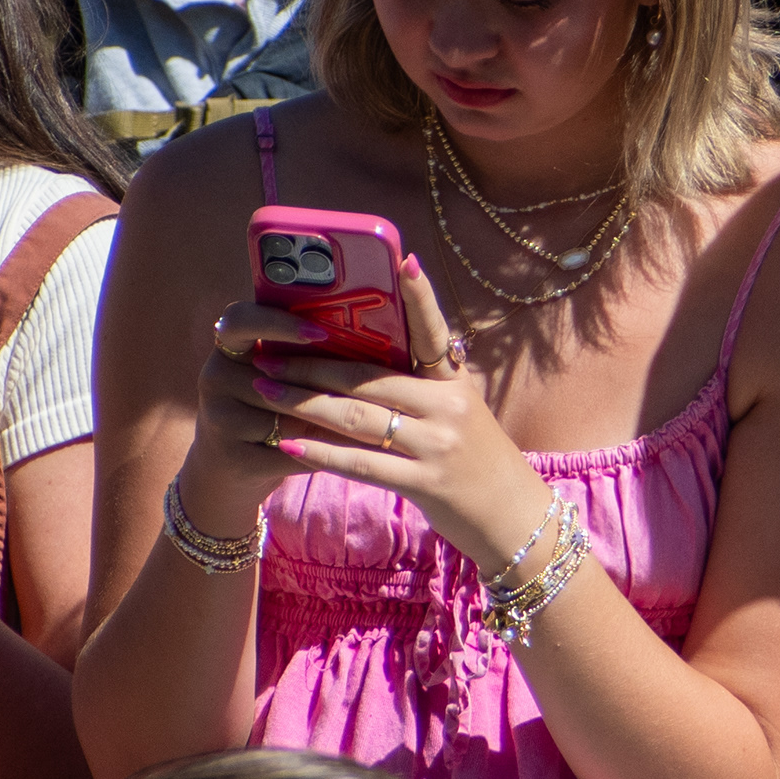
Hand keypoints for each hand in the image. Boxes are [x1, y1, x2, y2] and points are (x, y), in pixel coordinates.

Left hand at [232, 256, 547, 570]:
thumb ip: (422, 391)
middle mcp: (449, 406)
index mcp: (456, 383)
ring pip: (358, 417)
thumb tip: (361, 369)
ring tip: (265, 392)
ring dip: (304, 404)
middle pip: (369, 379)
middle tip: (268, 357)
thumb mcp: (461, 415)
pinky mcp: (426, 482)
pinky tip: (288, 445)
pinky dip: (320, 453)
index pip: (434, 332)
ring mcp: (439, 444)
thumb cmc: (479, 463)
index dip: (420, 298)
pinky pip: (361, 463)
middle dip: (312, 367)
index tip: (405, 261)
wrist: (514, 518)